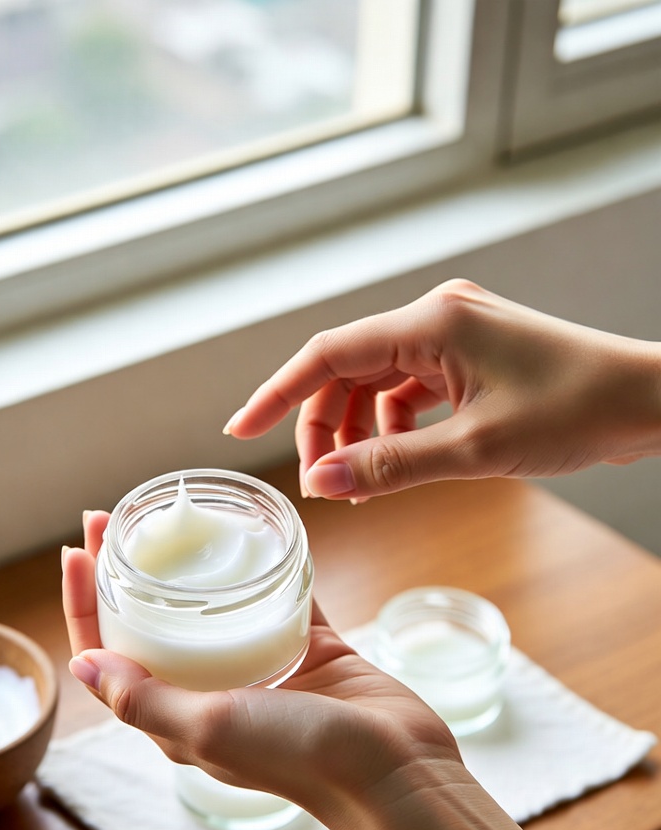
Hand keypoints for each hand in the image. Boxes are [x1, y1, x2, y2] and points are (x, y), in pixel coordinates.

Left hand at [61, 510, 459, 815]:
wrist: (395, 772)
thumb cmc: (297, 757)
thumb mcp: (209, 727)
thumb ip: (145, 698)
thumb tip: (81, 662)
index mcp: (175, 714)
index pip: (109, 652)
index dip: (83, 603)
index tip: (76, 550)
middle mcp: (208, 690)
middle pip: (147, 620)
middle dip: (122, 570)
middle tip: (110, 518)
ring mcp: (257, 667)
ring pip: (205, 606)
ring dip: (179, 564)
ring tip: (167, 517)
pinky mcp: (305, 648)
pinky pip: (271, 597)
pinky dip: (256, 567)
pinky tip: (247, 530)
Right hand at [223, 279, 660, 499]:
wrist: (650, 401)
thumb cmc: (578, 411)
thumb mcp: (475, 449)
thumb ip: (390, 466)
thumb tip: (323, 484)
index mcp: (431, 323)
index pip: (328, 354)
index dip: (277, 394)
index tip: (238, 429)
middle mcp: (435, 317)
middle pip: (347, 370)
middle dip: (324, 425)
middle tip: (322, 481)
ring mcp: (452, 333)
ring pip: (375, 382)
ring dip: (358, 429)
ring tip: (357, 478)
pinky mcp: (468, 354)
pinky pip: (407, 389)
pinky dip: (392, 425)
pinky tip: (394, 459)